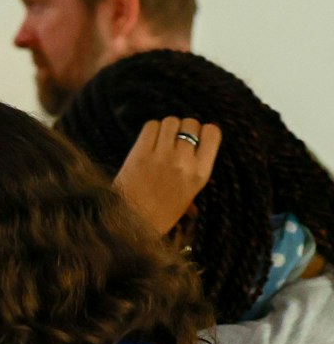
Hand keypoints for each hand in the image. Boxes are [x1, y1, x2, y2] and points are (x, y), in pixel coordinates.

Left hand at [112, 117, 220, 236]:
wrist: (130, 222)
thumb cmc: (160, 212)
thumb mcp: (189, 195)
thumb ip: (195, 169)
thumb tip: (201, 143)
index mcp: (200, 173)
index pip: (212, 132)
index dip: (203, 130)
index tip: (196, 137)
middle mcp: (184, 162)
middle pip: (190, 123)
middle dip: (183, 128)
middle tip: (175, 140)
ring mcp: (161, 156)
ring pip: (170, 121)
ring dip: (166, 128)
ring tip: (161, 141)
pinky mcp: (139, 153)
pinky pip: (150, 126)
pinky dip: (151, 130)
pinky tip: (148, 142)